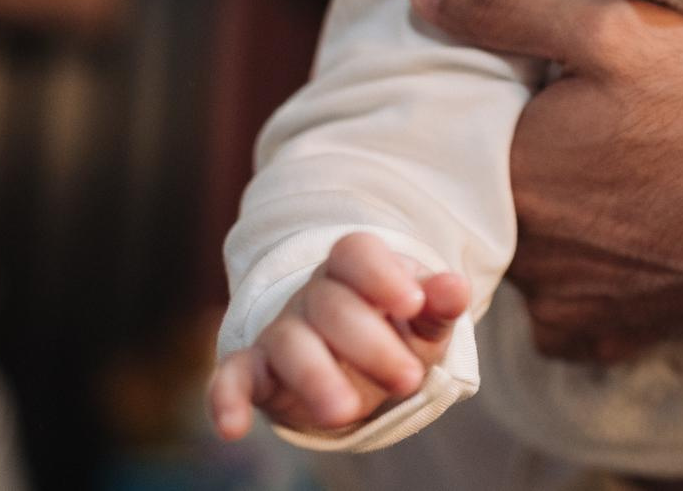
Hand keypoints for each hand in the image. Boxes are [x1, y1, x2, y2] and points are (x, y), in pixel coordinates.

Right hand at [208, 232, 468, 439]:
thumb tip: (457, 287)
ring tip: (346, 411)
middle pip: (331, 304)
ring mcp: (283, 330)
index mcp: (354, 269)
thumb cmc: (396, 332)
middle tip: (409, 378)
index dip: (381, 274)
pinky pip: (232, 377)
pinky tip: (232, 428)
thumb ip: (439, 305)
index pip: (355, 253)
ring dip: (316, 376)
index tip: (413, 304)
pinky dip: (225, 399)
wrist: (360, 363)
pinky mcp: (258, 371)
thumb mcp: (424, 321)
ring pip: (290, 342)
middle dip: (370, 343)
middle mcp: (313, 294)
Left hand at [411, 0, 682, 361]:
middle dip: (524, 163)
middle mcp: (519, 261)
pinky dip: (595, 267)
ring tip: (616, 171)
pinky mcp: (613, 340)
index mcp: (504, 182)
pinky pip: (575, 301)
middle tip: (581, 125)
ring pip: (532, 251)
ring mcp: (566, 310)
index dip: (490, 109)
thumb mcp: (613, 28)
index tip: (529, 86)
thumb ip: (506, 4)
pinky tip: (635, 226)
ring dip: (559, 217)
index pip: (454, 142)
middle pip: (493, 196)